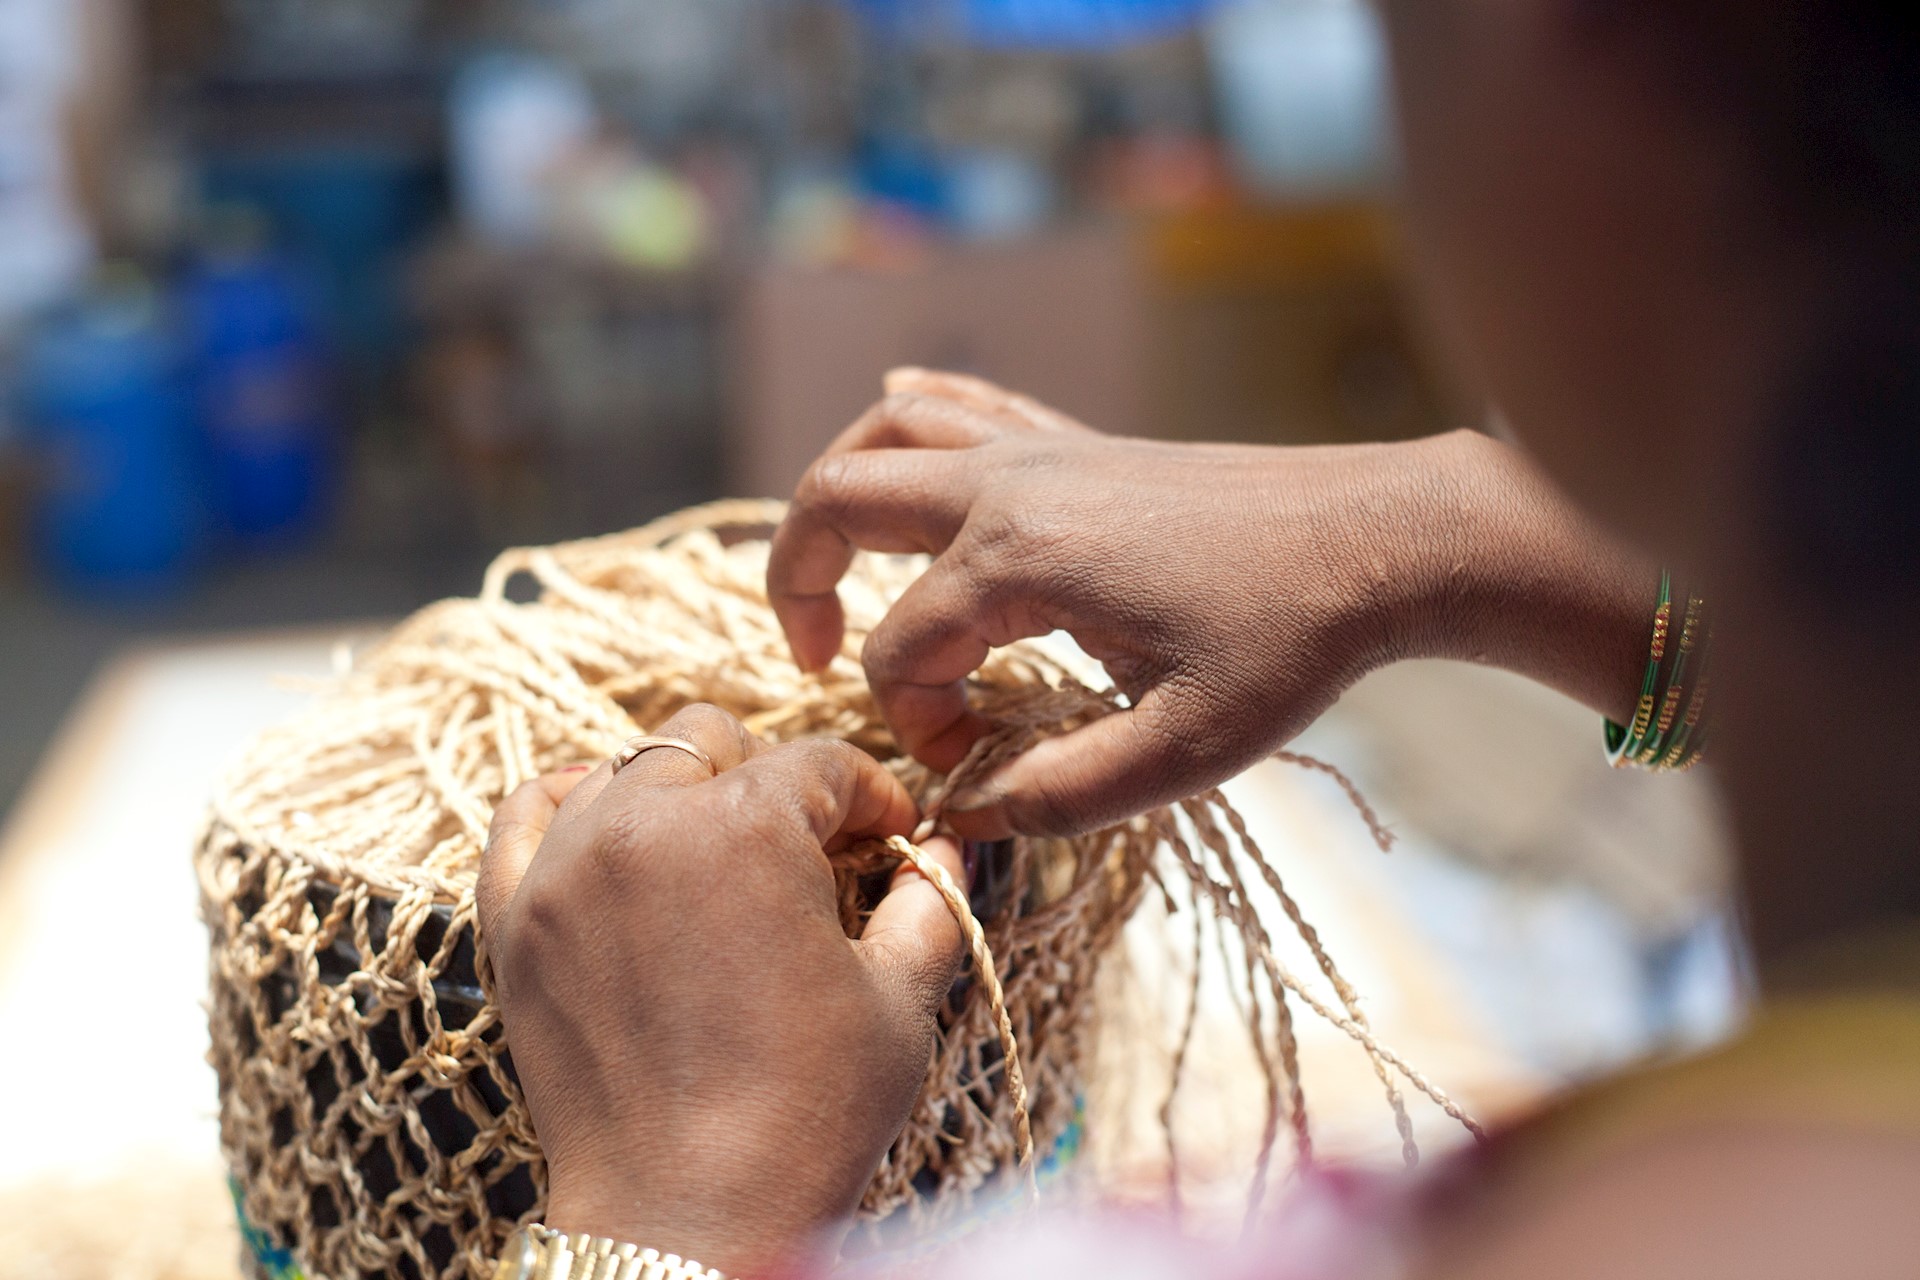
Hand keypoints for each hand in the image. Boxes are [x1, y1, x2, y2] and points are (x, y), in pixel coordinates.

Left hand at [477, 704, 966, 1275]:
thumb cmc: (805, 1114)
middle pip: (714, 739)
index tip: (892, 840)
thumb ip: (931, 902)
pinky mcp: (514, 919)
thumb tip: (947, 855)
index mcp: (746, 828)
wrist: (687, 1216)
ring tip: (720, 851)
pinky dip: (568, 805)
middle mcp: (642, 823)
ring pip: (625, 765)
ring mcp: (564, 868)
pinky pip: (524, 814)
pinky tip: (612, 831)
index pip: (823, 765)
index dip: (873, 798)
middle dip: (774, 777)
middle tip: (810, 848)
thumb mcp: (900, 1000)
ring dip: (683, 789)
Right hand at [769, 369, 1654, 837]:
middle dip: (799, 580)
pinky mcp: (1079, 441)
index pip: (901, 653)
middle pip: (837, 496)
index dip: (917, 728)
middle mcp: (1008, 486)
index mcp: (1019, 560)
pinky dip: (912, 420)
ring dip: (839, 491)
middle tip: (816, 656)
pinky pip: (964, 404)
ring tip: (843, 567)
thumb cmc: (1291, 644)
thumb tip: (959, 820)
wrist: (1384, 536)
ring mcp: (1042, 450)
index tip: (978, 770)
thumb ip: (1061, 793)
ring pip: (888, 432)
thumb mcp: (1184, 750)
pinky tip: (899, 428)